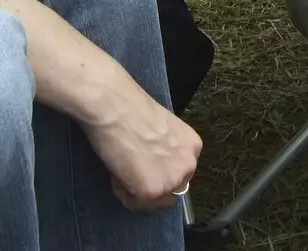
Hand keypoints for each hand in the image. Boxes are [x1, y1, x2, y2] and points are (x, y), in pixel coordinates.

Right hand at [82, 72, 202, 209]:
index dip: (158, 170)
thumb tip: (155, 164)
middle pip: (168, 190)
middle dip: (149, 182)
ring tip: (122, 164)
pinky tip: (117, 168)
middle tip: (130, 165)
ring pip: (151, 200)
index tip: (143, 163)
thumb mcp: (162, 129)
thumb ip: (167, 149)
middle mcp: (188, 165)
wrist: (114, 105)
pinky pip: (132, 202)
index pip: (179, 173)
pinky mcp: (152, 191)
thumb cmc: (131, 108)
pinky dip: (121, 190)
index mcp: (192, 146)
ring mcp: (171, 181)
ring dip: (134, 188)